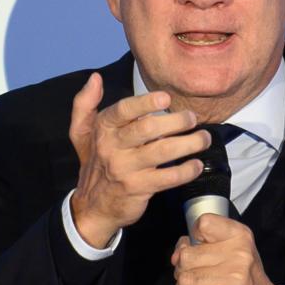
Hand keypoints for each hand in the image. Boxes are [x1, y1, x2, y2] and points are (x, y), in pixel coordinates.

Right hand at [67, 74, 211, 247]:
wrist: (92, 206)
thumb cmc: (94, 163)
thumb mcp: (81, 133)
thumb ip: (84, 103)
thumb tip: (95, 78)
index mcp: (103, 129)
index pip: (124, 110)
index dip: (146, 102)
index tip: (166, 98)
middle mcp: (112, 147)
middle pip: (148, 128)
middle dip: (177, 121)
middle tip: (192, 118)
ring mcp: (126, 169)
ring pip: (163, 151)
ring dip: (189, 143)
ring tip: (204, 138)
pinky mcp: (138, 188)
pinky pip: (168, 178)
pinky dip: (186, 171)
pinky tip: (196, 164)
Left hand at [170, 213, 284, 284]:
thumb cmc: (246, 280)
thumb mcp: (234, 252)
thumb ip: (204, 245)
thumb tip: (176, 255)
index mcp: (240, 237)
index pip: (204, 223)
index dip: (193, 237)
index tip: (195, 248)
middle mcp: (239, 254)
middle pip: (186, 257)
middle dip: (181, 271)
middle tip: (192, 279)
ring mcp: (234, 278)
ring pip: (185, 281)